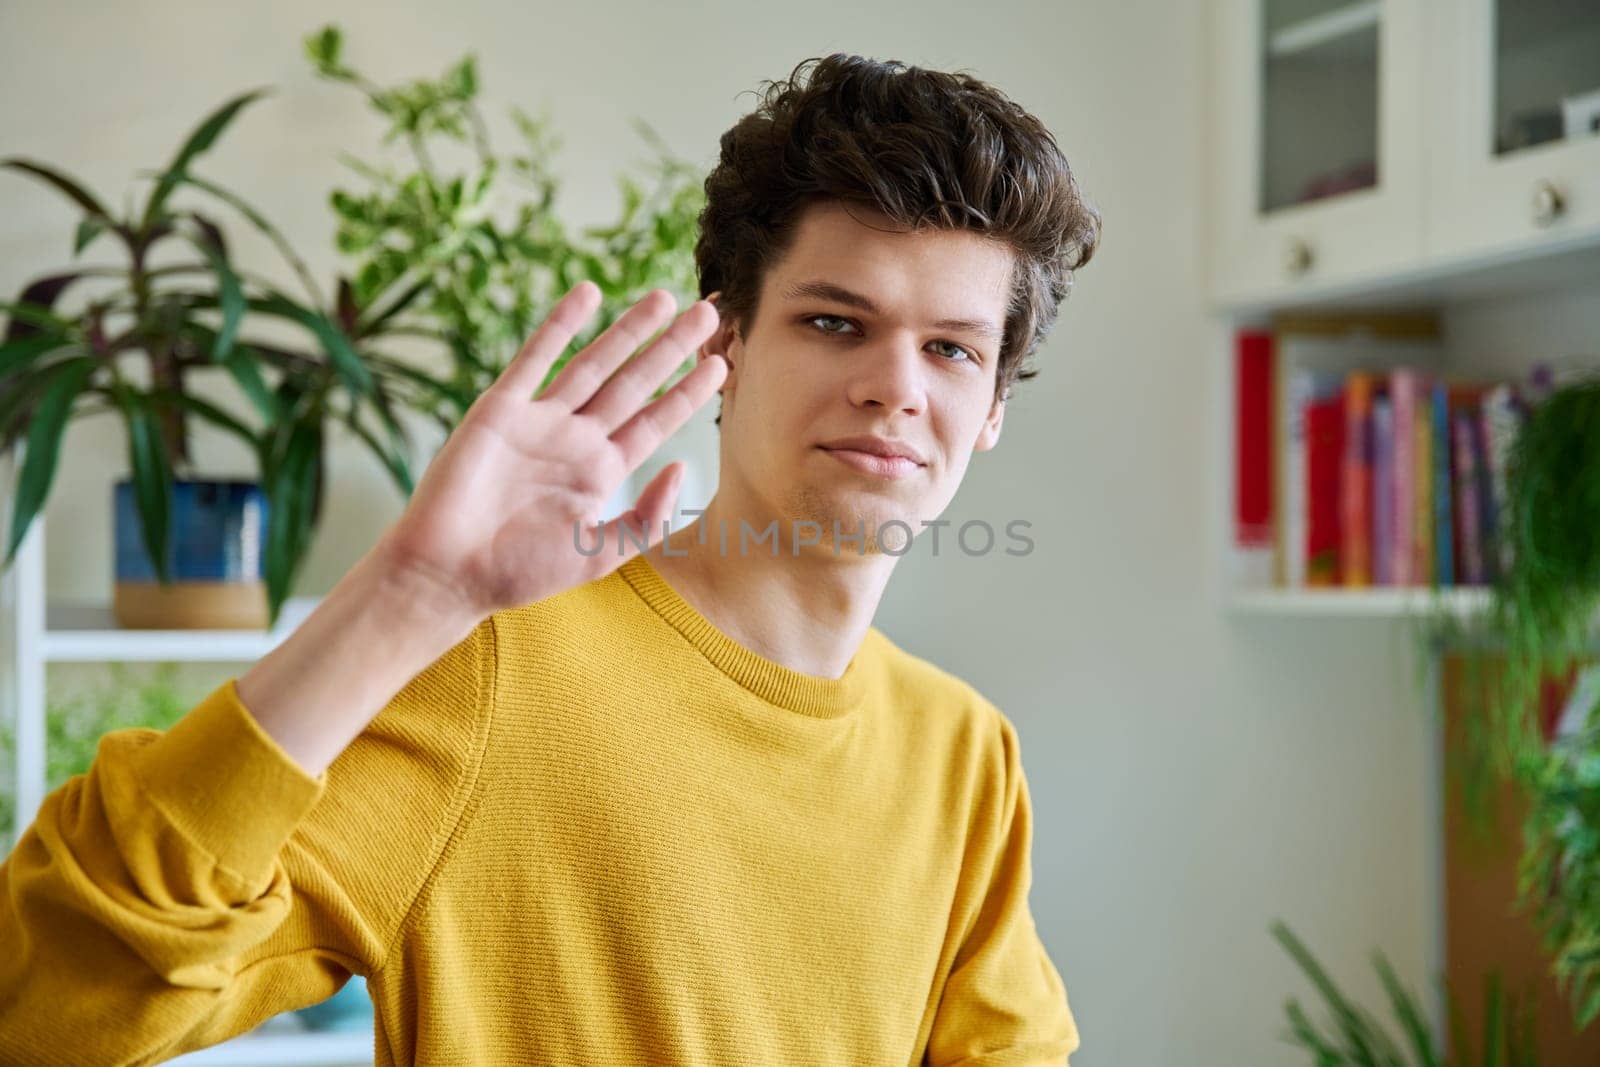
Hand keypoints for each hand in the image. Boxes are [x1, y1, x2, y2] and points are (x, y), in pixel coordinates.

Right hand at [374, 281, 725, 619]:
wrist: (449, 573)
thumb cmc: (520, 572)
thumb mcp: (600, 553)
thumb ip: (646, 517)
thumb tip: (682, 470)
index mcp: (600, 472)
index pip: (655, 421)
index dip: (688, 392)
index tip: (721, 363)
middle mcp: (575, 440)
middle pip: (634, 383)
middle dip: (671, 348)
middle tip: (708, 311)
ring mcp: (539, 420)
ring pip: (594, 363)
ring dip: (628, 330)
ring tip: (664, 297)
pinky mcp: (500, 408)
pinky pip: (535, 358)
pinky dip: (561, 325)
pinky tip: (587, 293)